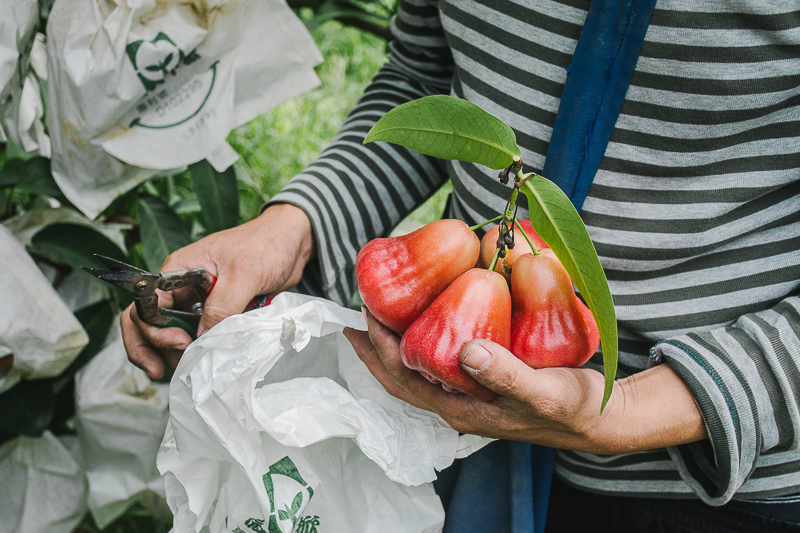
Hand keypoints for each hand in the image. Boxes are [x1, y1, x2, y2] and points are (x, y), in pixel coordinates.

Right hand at [121, 203, 314, 379]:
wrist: (291, 242)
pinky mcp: (215, 311)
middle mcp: (181, 286)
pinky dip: (195, 350)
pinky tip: (202, 363)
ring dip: (172, 353)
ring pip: (170, 332)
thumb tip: (202, 339)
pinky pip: (196, 334)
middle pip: (148, 322)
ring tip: (188, 370)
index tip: (180, 343)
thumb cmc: (265, 245)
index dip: (153, 329)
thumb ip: (222, 306)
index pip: (146, 305)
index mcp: (178, 270)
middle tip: (165, 370)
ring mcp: (196, 300)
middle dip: (150, 348)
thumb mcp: (243, 274)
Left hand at [344, 308, 706, 454]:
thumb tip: (466, 351)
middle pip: (401, 373)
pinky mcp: (486, 378)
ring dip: (399, 338)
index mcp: (460, 409)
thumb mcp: (541, 391)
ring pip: (421, 364)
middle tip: (363, 305)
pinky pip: (445, 355)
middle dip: (376, 343)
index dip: (376, 350)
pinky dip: (431, 334)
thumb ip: (505, 374)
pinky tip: (437, 312)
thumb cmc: (571, 408)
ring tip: (389, 307)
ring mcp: (471, 391)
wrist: (600, 418)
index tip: (360, 316)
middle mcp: (458, 402)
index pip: (401, 379)